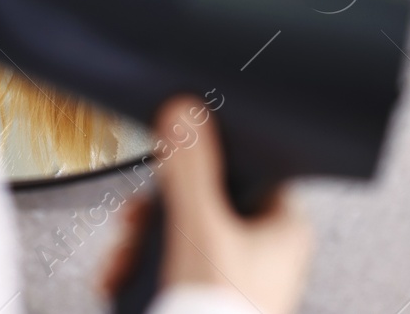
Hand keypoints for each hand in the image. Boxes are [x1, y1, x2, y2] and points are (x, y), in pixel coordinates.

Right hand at [103, 95, 313, 313]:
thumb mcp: (200, 229)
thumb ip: (190, 168)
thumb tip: (184, 114)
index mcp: (285, 228)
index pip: (251, 168)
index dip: (211, 158)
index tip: (179, 155)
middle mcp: (268, 254)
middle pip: (207, 202)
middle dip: (159, 210)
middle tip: (136, 217)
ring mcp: (240, 280)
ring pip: (186, 236)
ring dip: (145, 242)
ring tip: (124, 255)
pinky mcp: (213, 302)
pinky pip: (177, 268)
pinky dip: (146, 269)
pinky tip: (125, 276)